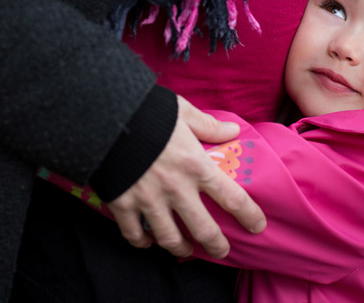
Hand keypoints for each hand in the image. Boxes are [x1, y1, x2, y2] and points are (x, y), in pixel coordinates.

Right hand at [107, 96, 266, 258]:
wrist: (106, 117)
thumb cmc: (148, 111)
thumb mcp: (183, 112)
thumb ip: (208, 125)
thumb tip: (233, 130)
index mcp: (196, 165)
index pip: (231, 197)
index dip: (248, 215)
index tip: (257, 226)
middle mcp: (176, 188)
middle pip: (203, 229)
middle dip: (216, 245)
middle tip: (222, 251)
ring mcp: (148, 200)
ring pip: (170, 239)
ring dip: (181, 249)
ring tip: (186, 250)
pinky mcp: (122, 204)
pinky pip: (134, 234)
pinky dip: (143, 242)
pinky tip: (148, 241)